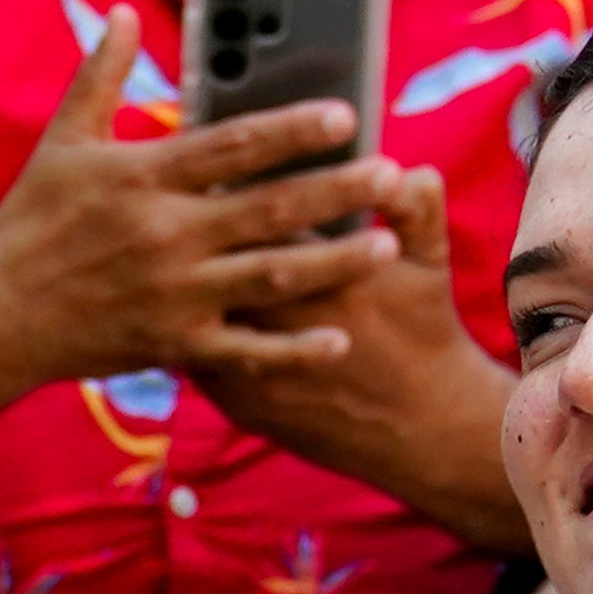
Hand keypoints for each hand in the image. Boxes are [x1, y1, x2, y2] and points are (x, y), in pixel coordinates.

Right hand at [0, 14, 396, 407]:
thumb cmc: (29, 223)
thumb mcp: (63, 141)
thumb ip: (102, 75)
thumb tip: (124, 12)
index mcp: (143, 177)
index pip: (231, 145)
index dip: (292, 128)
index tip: (345, 114)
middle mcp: (165, 234)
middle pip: (268, 207)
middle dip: (335, 189)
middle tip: (389, 173)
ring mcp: (173, 293)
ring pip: (271, 276)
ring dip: (333, 262)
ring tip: (383, 243)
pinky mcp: (172, 344)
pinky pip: (244, 350)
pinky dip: (291, 348)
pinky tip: (338, 337)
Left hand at [192, 152, 523, 546]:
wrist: (422, 428)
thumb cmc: (425, 332)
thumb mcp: (429, 262)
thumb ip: (416, 205)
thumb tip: (401, 165)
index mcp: (324, 275)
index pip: (260, 221)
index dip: (232, 192)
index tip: (214, 171)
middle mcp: (282, 322)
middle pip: (214, 265)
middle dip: (192, 236)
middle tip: (172, 208)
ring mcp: (256, 369)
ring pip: (191, 316)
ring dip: (176, 287)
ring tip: (163, 256)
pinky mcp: (242, 405)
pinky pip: (192, 360)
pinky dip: (179, 332)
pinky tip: (170, 307)